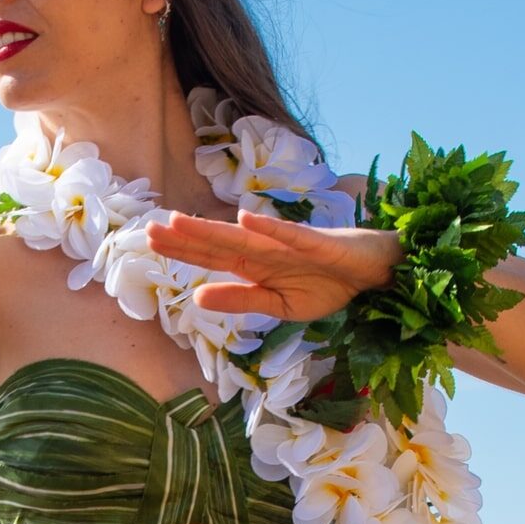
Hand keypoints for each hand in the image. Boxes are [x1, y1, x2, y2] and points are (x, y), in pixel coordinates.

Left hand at [146, 207, 403, 318]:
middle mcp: (266, 249)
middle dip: (185, 237)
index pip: (212, 256)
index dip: (182, 249)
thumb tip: (197, 297)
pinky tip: (247, 218)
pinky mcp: (319, 242)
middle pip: (220, 242)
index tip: (149, 241)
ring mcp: (290, 244)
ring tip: (181, 221)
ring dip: (214, 229)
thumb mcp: (279, 305)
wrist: (376, 274)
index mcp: (255, 265)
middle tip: (149, 230)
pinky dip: (271, 227)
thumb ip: (241, 300)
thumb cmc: (327, 283)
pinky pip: (293, 235)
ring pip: (246, 236)